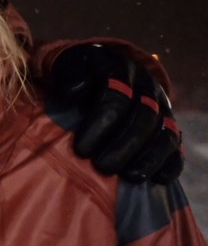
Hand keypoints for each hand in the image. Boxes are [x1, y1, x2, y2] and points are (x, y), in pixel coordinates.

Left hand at [49, 43, 182, 183]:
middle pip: (145, 118)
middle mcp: (147, 87)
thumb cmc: (78, 74)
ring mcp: (161, 107)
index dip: (100, 124)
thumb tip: (76, 91)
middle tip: (102, 167)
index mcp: (122, 70)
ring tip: (130, 177)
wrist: (97, 71)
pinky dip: (171, 163)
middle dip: (124, 146)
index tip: (81, 149)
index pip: (118, 97)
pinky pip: (176, 145)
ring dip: (149, 158)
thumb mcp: (69, 66)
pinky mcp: (168, 125)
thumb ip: (70, 75)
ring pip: (166, 133)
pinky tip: (158, 179)